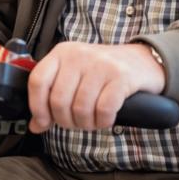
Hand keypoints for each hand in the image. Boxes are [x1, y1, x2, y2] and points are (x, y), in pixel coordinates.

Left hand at [26, 42, 164, 133]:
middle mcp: (79, 55)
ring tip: (92, 121)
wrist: (143, 61)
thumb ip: (53, 97)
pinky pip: (104, 109)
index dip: (37, 107)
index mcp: (63, 53)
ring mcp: (101, 64)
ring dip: (86, 124)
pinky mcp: (121, 76)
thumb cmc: (104, 73)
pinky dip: (103, 121)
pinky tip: (106, 119)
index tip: (43, 122)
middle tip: (76, 123)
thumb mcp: (75, 77)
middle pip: (59, 100)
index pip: (38, 81)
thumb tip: (35, 125)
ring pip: (81, 108)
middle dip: (66, 121)